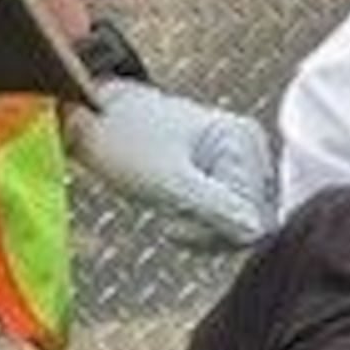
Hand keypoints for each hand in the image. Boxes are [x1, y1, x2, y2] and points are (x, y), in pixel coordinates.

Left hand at [76, 73, 279, 241]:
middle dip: (207, 230)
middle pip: (250, 224)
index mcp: (244, 141)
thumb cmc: (124, 142)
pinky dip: (198, 222)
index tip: (173, 222)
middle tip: (168, 217)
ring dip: (200, 228)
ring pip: (237, 226)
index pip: (256, 218)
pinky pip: (225, 218)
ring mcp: (238, 162)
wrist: (91, 117)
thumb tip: (258, 233)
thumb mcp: (168, 182)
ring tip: (168, 209)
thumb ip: (215, 208)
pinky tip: (173, 208)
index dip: (216, 232)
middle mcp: (250, 149)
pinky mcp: (223, 174)